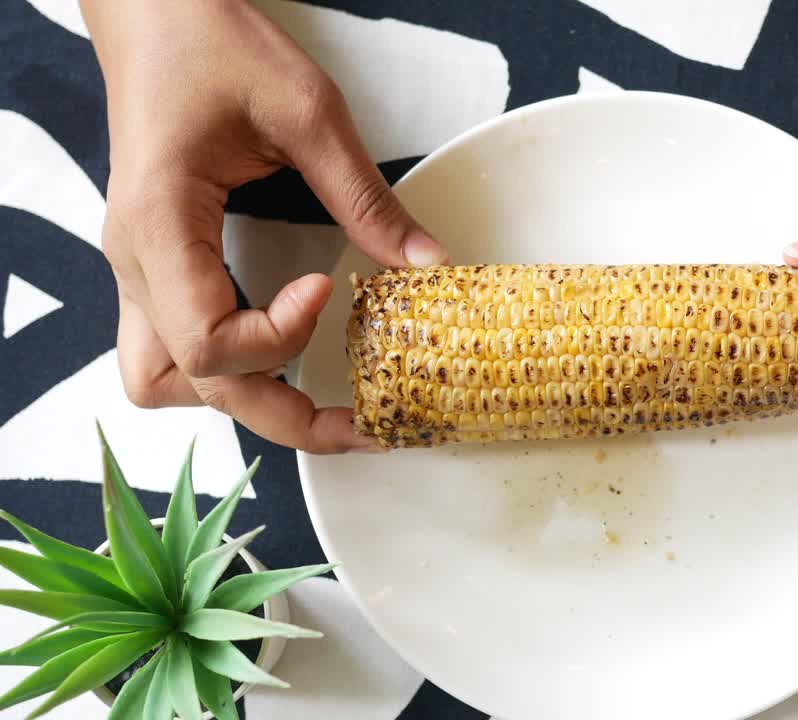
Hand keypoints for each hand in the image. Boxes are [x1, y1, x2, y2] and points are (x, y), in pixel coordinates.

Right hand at [83, 0, 447, 451]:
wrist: (155, 12)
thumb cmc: (214, 44)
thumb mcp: (306, 111)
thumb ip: (365, 197)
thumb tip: (425, 263)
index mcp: (160, 224)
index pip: (208, 340)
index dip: (279, 336)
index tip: (329, 290)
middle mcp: (136, 260)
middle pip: (188, 384)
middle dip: (280, 412)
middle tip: (360, 424)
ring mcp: (138, 267)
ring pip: (163, 380)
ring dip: (237, 396)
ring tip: (314, 395)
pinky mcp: (155, 263)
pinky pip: (172, 346)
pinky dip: (225, 366)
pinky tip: (281, 350)